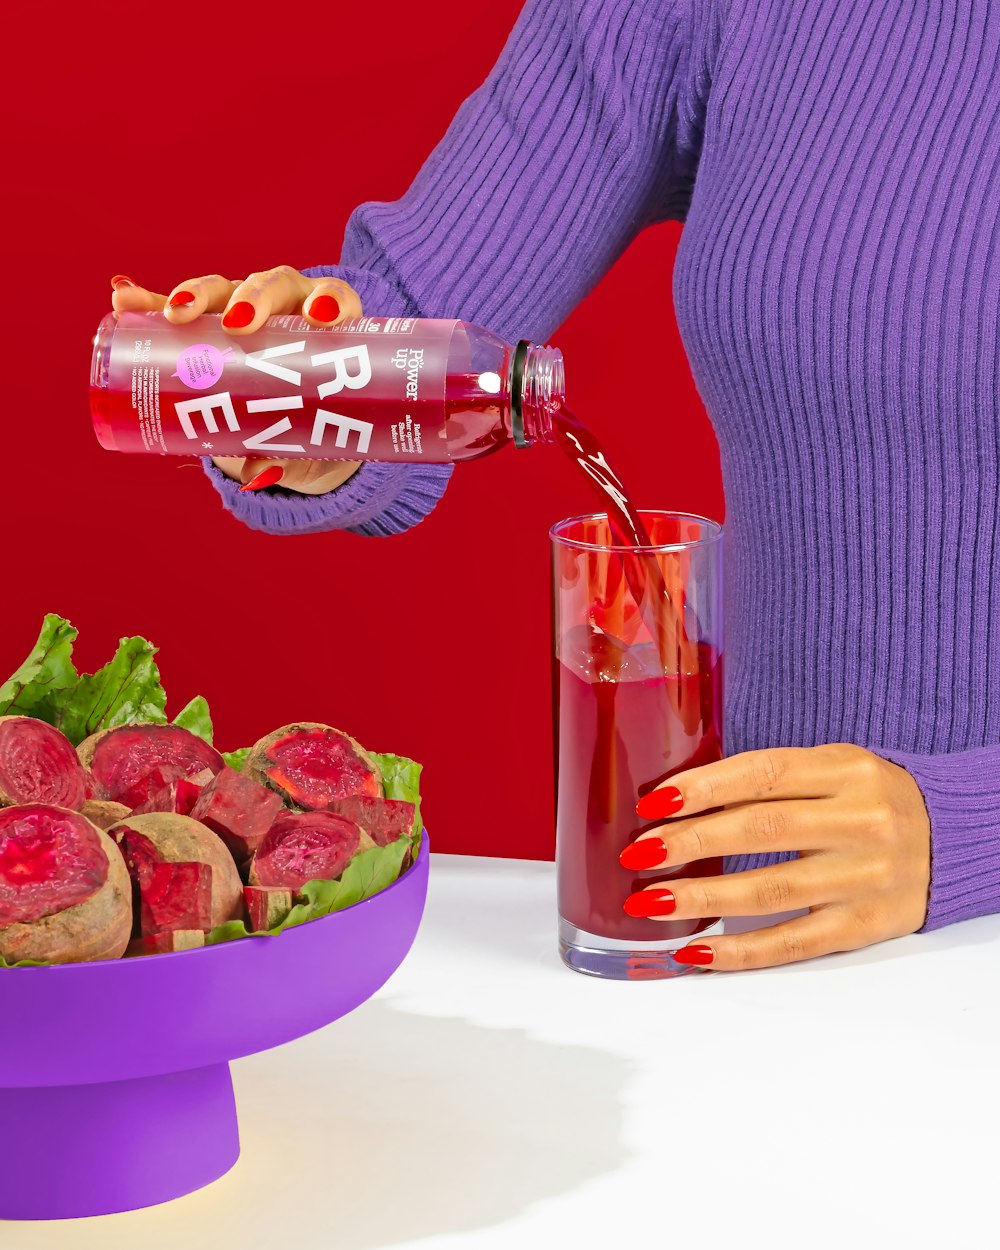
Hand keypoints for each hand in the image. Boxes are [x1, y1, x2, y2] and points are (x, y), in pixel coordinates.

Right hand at [110, 267, 363, 493]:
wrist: (289, 420)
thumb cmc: (313, 422)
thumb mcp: (309, 435)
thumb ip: (290, 452)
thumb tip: (260, 474)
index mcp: (326, 325)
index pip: (333, 299)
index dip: (329, 301)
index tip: (320, 318)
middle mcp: (286, 306)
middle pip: (271, 287)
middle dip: (252, 299)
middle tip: (238, 323)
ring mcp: (242, 308)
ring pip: (222, 290)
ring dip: (196, 294)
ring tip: (175, 313)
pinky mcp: (204, 321)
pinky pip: (174, 307)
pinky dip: (148, 303)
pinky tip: (124, 300)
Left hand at [622, 744, 930, 969]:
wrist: (953, 839)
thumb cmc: (871, 799)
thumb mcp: (833, 767)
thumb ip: (772, 779)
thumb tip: (681, 802)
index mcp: (846, 770)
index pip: (763, 773)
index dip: (703, 787)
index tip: (655, 803)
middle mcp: (861, 821)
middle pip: (760, 830)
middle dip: (689, 843)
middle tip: (639, 855)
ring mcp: (866, 877)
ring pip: (770, 890)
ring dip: (701, 899)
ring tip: (651, 902)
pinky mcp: (866, 925)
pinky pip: (793, 942)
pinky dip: (739, 950)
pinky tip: (695, 952)